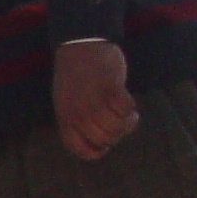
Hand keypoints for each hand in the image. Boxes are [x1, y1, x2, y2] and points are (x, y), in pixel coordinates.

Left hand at [53, 37, 137, 159]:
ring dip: (127, 122)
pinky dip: (130, 108)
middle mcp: (79, 113)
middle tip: (120, 123)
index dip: (96, 152)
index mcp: (66, 118)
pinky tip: (128, 102)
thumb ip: (76, 121)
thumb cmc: (75, 75)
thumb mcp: (65, 101)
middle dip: (117, 134)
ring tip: (127, 113)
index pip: (79, 148)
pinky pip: (126, 110)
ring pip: (118, 127)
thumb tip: (97, 143)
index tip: (105, 146)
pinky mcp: (110, 88)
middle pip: (105, 139)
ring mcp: (94, 101)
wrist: (80, 45)